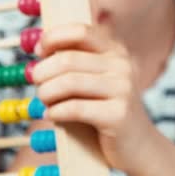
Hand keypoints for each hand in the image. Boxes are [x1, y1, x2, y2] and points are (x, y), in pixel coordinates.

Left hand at [32, 23, 153, 171]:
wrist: (139, 145)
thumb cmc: (106, 109)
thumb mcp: (96, 78)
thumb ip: (75, 61)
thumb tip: (39, 47)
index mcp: (115, 50)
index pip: (79, 31)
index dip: (53, 38)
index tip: (38, 52)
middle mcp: (122, 65)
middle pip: (68, 59)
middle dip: (43, 72)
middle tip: (36, 83)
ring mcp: (123, 89)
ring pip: (68, 82)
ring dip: (46, 92)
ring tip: (43, 101)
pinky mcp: (118, 114)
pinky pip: (75, 108)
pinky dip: (55, 112)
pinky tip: (51, 115)